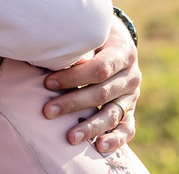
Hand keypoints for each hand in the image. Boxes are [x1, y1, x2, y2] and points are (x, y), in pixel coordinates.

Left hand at [42, 15, 139, 152]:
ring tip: (70, 137)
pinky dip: (116, 139)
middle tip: (48, 111)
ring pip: (113, 114)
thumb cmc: (94, 34)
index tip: (47, 83)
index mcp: (123, 52)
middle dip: (73, 103)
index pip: (99, 69)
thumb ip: (79, 46)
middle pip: (102, 93)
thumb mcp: (90, 31)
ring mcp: (132, 95)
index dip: (73, 77)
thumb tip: (56, 56)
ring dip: (90, 126)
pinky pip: (127, 128)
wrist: (116, 38)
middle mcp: (131, 76)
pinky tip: (99, 147)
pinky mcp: (129, 109)